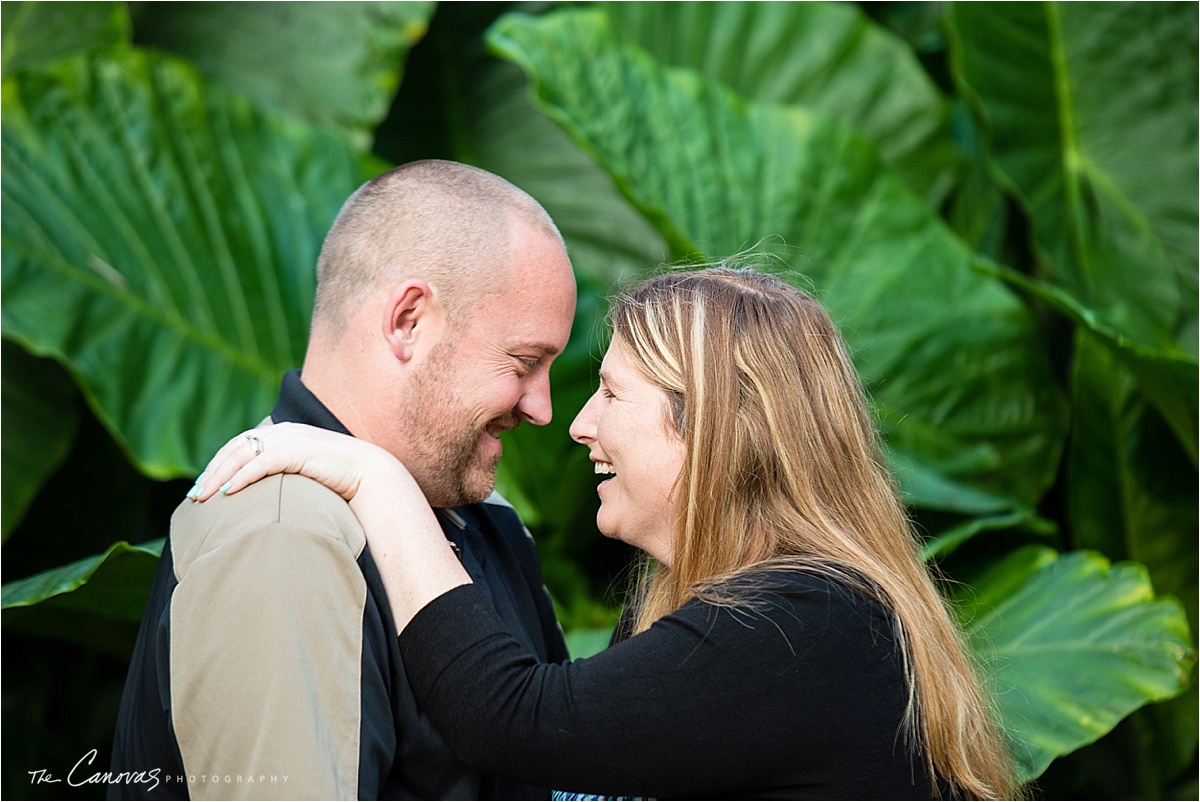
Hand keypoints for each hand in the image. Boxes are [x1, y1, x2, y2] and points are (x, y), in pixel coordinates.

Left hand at [189, 422, 402, 503]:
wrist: (370, 474)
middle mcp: (282, 432)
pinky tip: (229, 492)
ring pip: (242, 455)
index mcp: (282, 434)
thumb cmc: (339, 479)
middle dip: (211, 472)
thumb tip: (264, 498)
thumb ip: (284, 477)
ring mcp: (289, 439)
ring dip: (219, 476)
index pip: (239, 445)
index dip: (218, 464)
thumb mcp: (305, 474)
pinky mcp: (298, 450)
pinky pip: (262, 463)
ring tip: (204, 496)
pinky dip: (243, 476)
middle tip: (195, 495)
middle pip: (234, 449)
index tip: (203, 486)